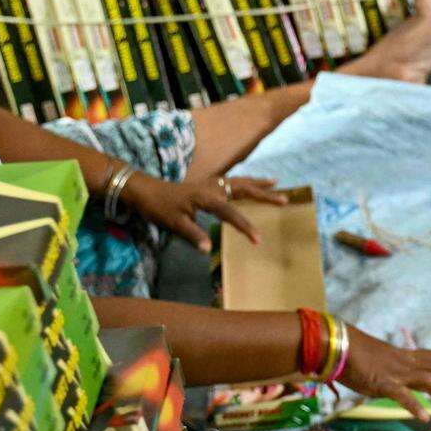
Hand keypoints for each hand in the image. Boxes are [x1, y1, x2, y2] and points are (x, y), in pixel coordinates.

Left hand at [122, 171, 284, 252]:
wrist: (145, 190)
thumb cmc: (158, 207)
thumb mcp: (174, 224)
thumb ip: (194, 235)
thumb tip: (208, 249)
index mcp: (207, 197)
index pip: (232, 213)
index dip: (246, 227)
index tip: (259, 240)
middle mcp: (213, 187)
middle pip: (245, 189)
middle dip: (265, 195)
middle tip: (285, 199)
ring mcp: (211, 183)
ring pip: (240, 182)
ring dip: (258, 184)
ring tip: (275, 182)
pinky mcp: (207, 184)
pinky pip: (232, 181)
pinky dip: (245, 182)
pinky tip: (250, 185)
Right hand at [335, 326, 430, 417]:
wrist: (336, 346)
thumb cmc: (352, 355)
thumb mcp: (377, 363)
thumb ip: (389, 371)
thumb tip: (392, 379)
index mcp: (405, 357)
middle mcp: (406, 363)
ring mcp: (397, 373)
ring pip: (429, 382)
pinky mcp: (383, 383)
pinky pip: (402, 396)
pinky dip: (415, 406)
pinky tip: (427, 417)